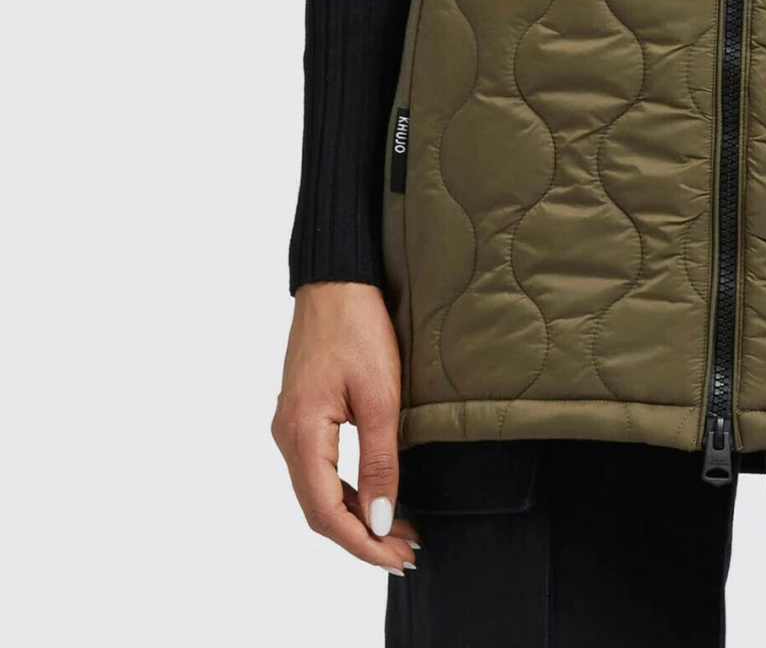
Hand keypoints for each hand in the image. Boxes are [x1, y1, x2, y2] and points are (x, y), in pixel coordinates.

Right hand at [271, 281, 420, 571]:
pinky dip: (346, 492)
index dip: (362, 543)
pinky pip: (319, 470)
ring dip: (355, 517)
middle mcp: (287, 437)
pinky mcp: (302, 416)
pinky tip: (374, 498)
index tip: (398, 558)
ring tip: (398, 532)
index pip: (326, 512)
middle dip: (361, 537)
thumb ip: (380, 460)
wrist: (337, 278)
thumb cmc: (358, 326)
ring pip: (318, 492)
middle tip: (406, 552)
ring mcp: (291, 426)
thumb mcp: (380, 394)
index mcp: (301, 434)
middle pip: (318, 510)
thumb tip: (380, 519)